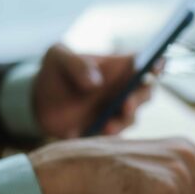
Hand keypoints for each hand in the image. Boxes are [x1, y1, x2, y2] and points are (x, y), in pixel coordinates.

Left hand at [32, 43, 161, 137]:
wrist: (39, 103)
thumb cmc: (54, 72)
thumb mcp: (57, 57)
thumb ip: (76, 64)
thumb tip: (95, 83)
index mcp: (117, 66)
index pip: (144, 62)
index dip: (155, 64)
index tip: (155, 66)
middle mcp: (123, 89)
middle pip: (145, 92)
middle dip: (140, 97)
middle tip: (126, 103)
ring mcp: (116, 112)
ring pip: (132, 117)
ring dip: (123, 121)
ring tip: (107, 126)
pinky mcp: (106, 130)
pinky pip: (115, 136)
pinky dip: (109, 137)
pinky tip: (98, 135)